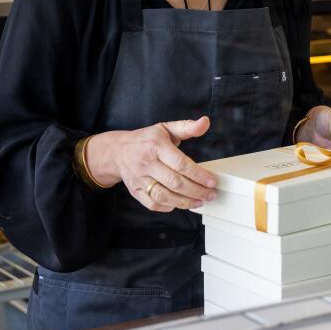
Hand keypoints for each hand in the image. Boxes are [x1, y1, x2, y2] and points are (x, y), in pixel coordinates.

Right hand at [85, 118, 217, 212]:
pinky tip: (180, 204)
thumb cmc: (146, 140)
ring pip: (164, 196)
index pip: (180, 163)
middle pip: (174, 182)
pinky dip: (167, 207)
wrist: (117, 151)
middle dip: (196, 191)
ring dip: (185, 202)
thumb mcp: (166, 128)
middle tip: (211, 194)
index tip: (212, 182)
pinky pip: (152, 203)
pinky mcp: (135, 191)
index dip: (198, 174)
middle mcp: (146, 163)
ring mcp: (139, 178)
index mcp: (156, 145)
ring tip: (200, 202)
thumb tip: (205, 122)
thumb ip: (187, 127)